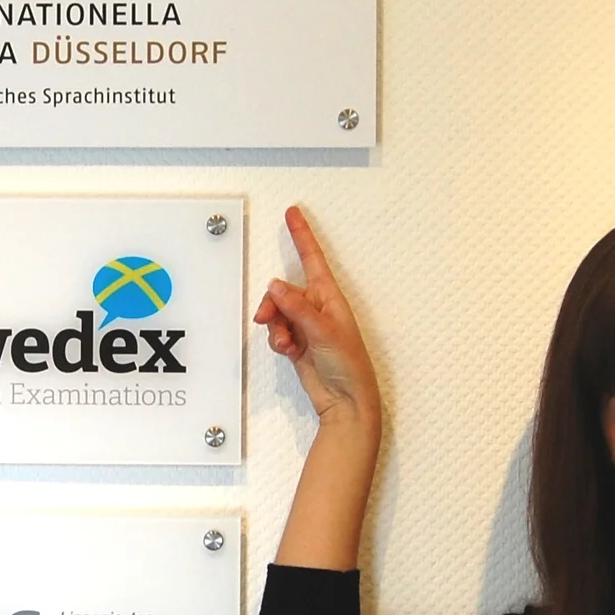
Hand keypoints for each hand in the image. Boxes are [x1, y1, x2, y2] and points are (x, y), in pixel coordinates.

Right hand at [254, 206, 380, 429]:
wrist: (345, 400)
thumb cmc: (348, 365)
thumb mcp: (322, 331)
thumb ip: (296, 307)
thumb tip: (276, 286)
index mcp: (330, 297)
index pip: (313, 258)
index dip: (302, 235)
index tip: (293, 213)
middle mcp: (317, 308)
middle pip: (283, 291)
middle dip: (273, 304)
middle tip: (267, 318)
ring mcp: (306, 326)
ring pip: (277, 313)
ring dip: (276, 327)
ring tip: (287, 343)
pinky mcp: (297, 343)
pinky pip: (277, 332)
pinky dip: (277, 340)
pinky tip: (288, 350)